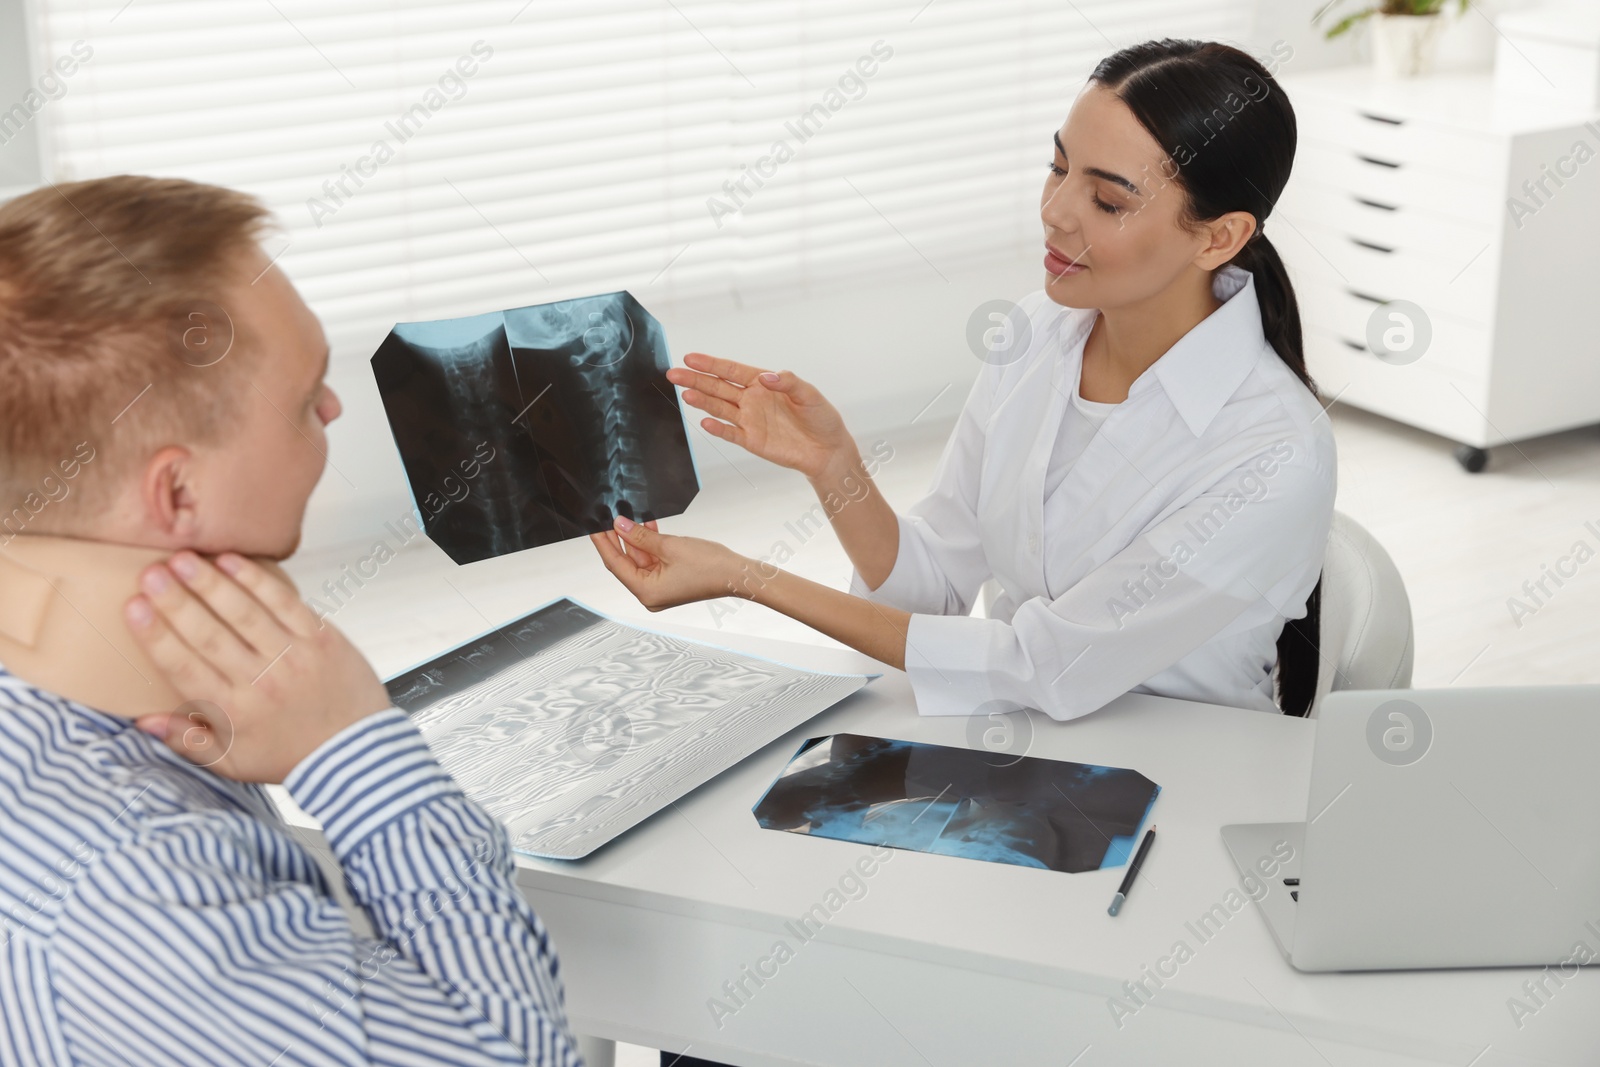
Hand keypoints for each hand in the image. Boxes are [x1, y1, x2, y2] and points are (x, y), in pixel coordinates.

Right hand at [123, 551, 391, 783]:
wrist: (354, 753)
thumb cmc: (291, 756)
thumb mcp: (233, 763)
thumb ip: (188, 742)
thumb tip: (144, 720)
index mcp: (233, 711)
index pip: (184, 667)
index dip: (156, 636)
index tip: (133, 607)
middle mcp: (259, 680)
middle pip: (208, 634)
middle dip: (175, 601)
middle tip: (151, 573)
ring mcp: (292, 656)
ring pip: (244, 613)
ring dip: (211, 583)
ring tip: (183, 560)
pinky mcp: (320, 638)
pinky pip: (284, 602)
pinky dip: (257, 580)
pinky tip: (231, 562)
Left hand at [590, 516, 754, 609]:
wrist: (736, 574)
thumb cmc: (709, 567)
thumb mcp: (669, 546)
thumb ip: (641, 536)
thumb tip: (620, 525)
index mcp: (646, 592)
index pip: (615, 564)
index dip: (603, 543)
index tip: (594, 526)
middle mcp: (650, 595)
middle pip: (626, 563)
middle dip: (619, 539)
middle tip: (609, 517)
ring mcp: (660, 589)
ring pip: (640, 560)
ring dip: (636, 540)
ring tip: (628, 517)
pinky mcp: (670, 581)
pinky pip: (653, 561)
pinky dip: (650, 545)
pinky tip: (646, 526)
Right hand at [668, 352, 854, 479]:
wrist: (827, 449)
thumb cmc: (820, 417)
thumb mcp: (809, 393)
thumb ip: (787, 381)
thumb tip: (765, 377)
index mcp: (762, 383)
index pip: (731, 370)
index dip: (711, 364)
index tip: (690, 358)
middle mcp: (751, 399)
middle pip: (718, 387)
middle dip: (696, 379)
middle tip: (673, 373)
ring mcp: (749, 420)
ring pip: (719, 407)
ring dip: (702, 400)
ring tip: (685, 393)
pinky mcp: (751, 440)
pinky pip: (730, 433)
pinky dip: (718, 428)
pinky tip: (705, 422)